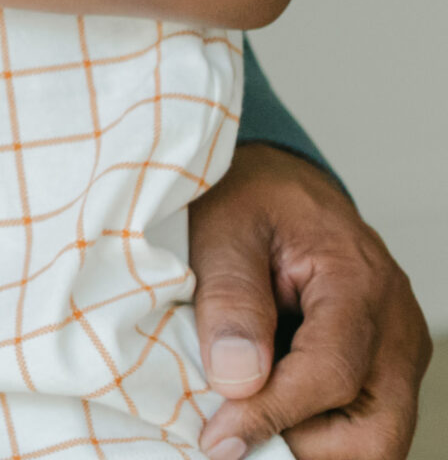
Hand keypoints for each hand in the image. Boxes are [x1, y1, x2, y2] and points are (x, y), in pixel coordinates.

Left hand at [192, 142, 430, 458]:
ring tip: (245, 421)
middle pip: (377, 432)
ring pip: (377, 440)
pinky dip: (316, 431)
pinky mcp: (385, 368)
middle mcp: (395, 325)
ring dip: (310, 444)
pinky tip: (266, 411)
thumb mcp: (221, 227)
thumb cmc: (247, 198)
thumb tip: (237, 381)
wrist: (278, 183)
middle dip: (305, 449)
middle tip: (233, 437)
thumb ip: (230, 298)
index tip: (217, 439)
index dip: (272, 415)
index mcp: (358, 280)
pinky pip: (364, 423)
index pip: (331, 374)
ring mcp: (397, 351)